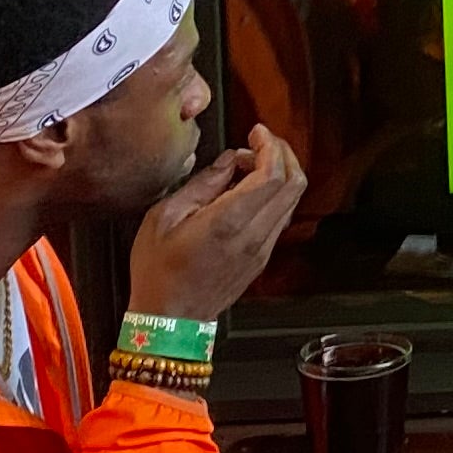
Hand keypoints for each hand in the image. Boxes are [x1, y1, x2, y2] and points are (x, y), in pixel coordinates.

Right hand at [127, 127, 305, 322]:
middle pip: (294, 184)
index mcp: (229, 222)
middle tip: (260, 142)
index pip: (272, 174)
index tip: (257, 132)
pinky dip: (274, 195)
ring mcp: (262, 249)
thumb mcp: (164, 217)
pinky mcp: (261, 259)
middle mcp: (254, 236)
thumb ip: (201, 184)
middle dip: (283, 154)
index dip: (271, 146)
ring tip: (249, 165)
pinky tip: (248, 191)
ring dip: (280, 174)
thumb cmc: (158, 271)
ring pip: (291, 200)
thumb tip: (228, 162)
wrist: (170, 320)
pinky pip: (281, 218)